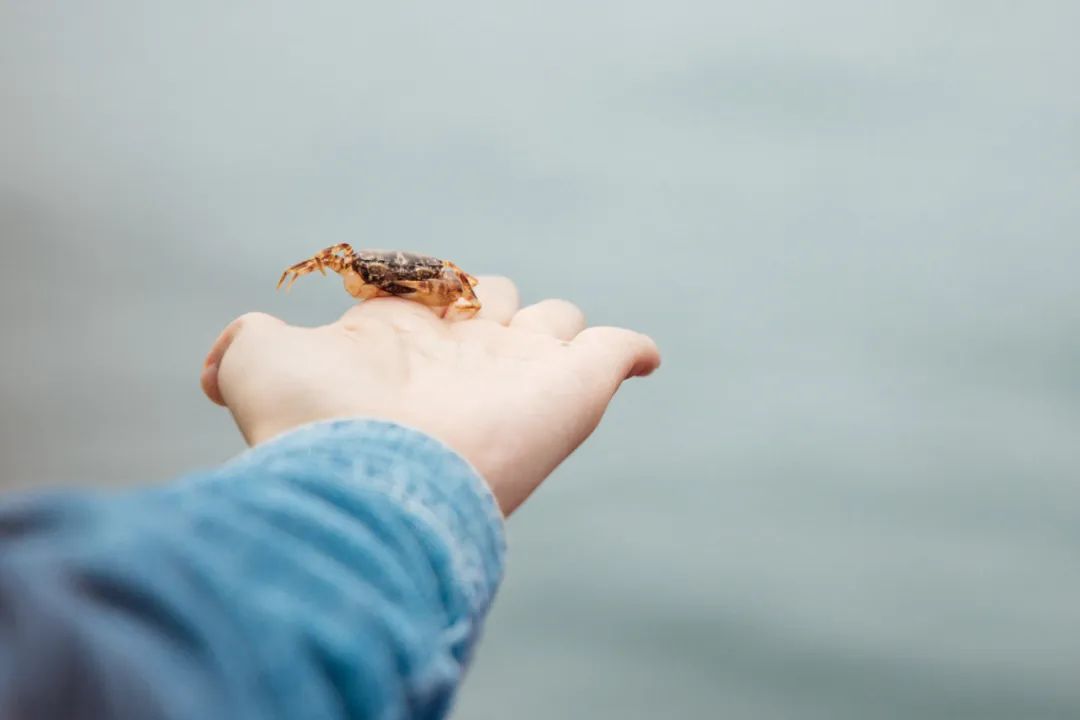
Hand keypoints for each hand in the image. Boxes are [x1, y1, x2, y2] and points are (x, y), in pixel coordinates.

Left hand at [199, 277, 660, 515]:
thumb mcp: (260, 362)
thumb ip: (245, 343)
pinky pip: (617, 350)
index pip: (433, 299)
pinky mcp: (576, 383)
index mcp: (411, 342)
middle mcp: (468, 355)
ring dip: (553, 326)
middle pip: (501, 307)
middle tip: (471, 319)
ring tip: (550, 345)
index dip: (424, 291)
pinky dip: (632, 351)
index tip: (401, 296)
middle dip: (491, 304)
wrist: (379, 476)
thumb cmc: (318, 421)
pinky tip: (639, 358)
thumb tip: (219, 365)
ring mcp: (524, 369)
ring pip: (556, 324)